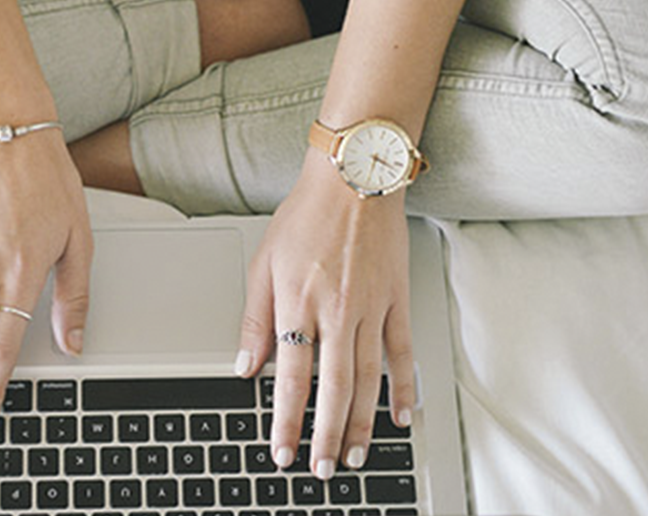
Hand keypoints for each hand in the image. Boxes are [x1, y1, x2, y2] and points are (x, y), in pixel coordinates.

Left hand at [235, 151, 415, 479]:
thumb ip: (254, 320)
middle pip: (333, 388)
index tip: (282, 450)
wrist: (354, 177)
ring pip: (367, 378)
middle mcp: (336, 310)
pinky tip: (401, 415)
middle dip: (327, 435)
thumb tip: (244, 367)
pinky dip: (404, 386)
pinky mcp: (396, 300)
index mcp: (298, 303)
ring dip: (362, 422)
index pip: (290, 377)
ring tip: (356, 455)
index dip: (286, 420)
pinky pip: (402, 352)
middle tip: (324, 468)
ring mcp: (371, 307)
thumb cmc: (305, 216)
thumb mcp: (263, 264)